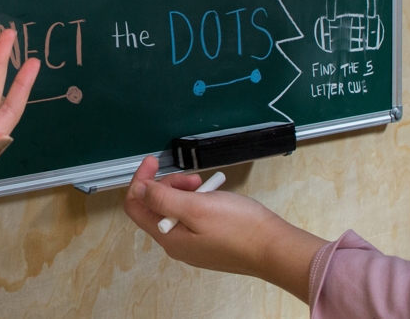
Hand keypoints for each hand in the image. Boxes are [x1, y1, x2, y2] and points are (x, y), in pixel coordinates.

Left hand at [124, 155, 326, 285]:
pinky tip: (214, 197)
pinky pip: (192, 217)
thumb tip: (139, 190)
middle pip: (155, 207)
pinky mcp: (208, 241)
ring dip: (184, 191)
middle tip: (192, 178)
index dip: (141, 180)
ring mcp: (193, 244)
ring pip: (175, 210)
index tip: (154, 161)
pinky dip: (198, 202)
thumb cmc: (239, 228)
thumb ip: (163, 199)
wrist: (273, 248)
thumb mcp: (196, 207)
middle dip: (168, 185)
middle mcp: (177, 244)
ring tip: (205, 185)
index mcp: (169, 237)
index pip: (136, 206)